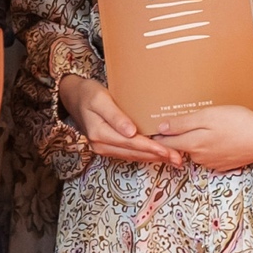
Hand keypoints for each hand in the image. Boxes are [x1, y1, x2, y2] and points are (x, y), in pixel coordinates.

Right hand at [58, 75, 179, 166]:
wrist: (73, 97)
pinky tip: (157, 155)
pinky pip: (128, 154)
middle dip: (157, 156)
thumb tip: (131, 132)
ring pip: (132, 156)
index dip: (151, 147)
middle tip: (178, 159)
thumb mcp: (100, 100)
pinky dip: (144, 155)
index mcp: (100, 133)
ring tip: (173, 159)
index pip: (131, 143)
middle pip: (134, 153)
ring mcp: (103, 148)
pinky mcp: (107, 146)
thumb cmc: (88, 94)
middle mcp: (101, 145)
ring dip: (153, 158)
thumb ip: (115, 116)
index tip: (167, 151)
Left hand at [147, 101, 252, 173]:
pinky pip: (209, 156)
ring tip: (207, 127)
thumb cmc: (238, 122)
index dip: (157, 137)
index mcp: (192, 144)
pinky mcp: (223, 165)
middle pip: (180, 148)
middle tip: (182, 122)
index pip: (165, 144)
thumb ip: (182, 123)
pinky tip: (220, 137)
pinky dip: (210, 147)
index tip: (151, 130)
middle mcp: (199, 157)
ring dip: (196, 141)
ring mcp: (212, 163)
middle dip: (177, 138)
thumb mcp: (208, 116)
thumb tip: (161, 128)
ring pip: (195, 151)